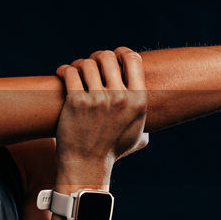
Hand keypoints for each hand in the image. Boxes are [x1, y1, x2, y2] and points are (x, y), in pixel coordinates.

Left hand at [54, 48, 148, 182]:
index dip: (121, 53)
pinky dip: (65, 69)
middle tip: (91, 64)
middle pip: (107, 57)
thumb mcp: (137, 135)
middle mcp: (120, 97)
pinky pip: (70, 72)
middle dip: (97, 57)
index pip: (133, 59)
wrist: (87, 166)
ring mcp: (98, 99)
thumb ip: (144, 119)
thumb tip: (157, 112)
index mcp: (138, 101)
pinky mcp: (76, 102)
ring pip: (87, 63)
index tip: (113, 56)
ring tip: (76, 70)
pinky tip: (63, 73)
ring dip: (80, 64)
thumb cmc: (112, 152)